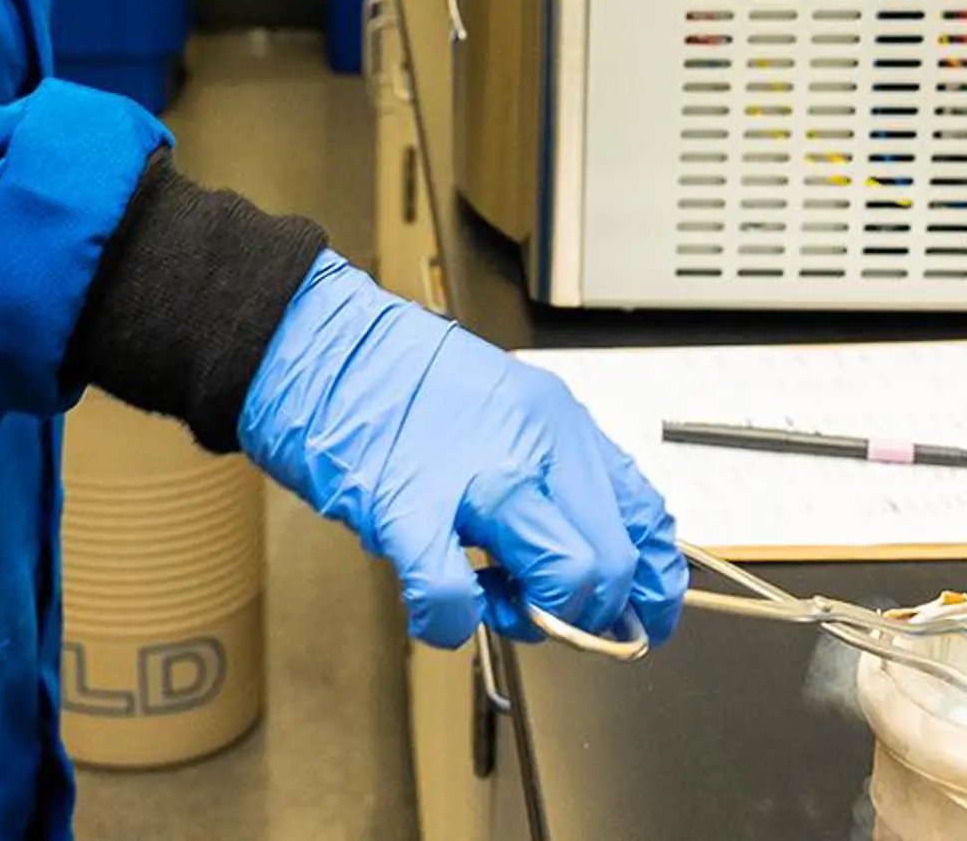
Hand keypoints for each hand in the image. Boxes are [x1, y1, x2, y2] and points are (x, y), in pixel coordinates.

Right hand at [237, 253, 684, 648]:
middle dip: (590, 614)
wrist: (314, 344)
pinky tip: (442, 610)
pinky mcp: (406, 508)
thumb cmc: (394, 377)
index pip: (643, 516)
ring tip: (492, 600)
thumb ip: (546, 470)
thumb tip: (584, 549)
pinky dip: (453, 622)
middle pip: (612, 561)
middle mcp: (530, 447)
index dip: (652, 583)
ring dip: (533, 618)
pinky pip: (453, 593)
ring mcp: (472, 478)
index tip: (644, 613)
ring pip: (563, 577)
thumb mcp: (502, 404)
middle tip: (553, 616)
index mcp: (557, 421)